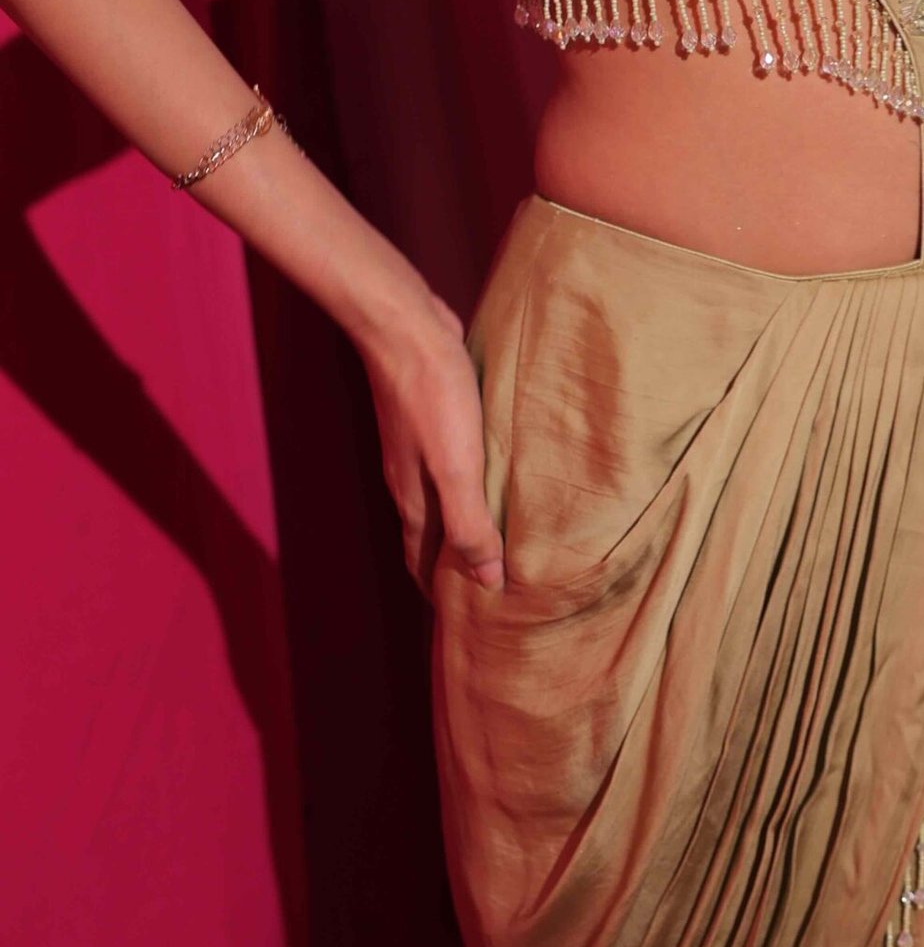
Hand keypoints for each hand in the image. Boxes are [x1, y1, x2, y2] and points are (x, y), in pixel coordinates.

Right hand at [356, 290, 503, 599]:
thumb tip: (486, 581)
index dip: (442, 591)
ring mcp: (418, 449)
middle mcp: (410, 480)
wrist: (405, 327)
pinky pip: (451, 466)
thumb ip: (468, 523)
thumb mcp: (456, 468)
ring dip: (462, 524)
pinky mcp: (433, 420)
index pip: (422, 561)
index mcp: (413, 500)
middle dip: (451, 565)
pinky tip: (494, 477)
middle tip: (487, 586)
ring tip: (496, 539)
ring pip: (439, 500)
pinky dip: (469, 486)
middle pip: (429, 536)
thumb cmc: (432, 397)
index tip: (464, 618)